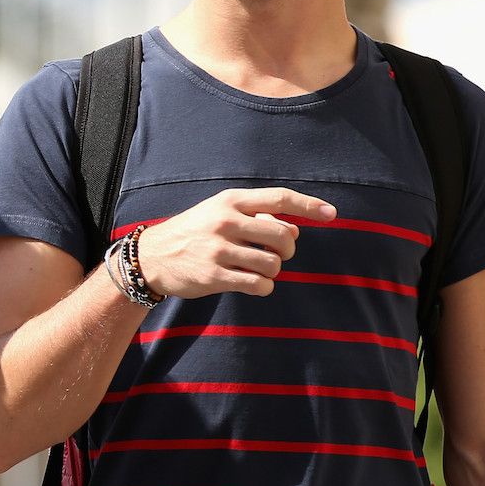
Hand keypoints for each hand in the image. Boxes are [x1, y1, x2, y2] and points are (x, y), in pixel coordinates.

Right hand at [135, 187, 335, 299]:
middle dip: (288, 250)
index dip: (309, 206)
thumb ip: (257, 217)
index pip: (279, 198)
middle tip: (277, 255)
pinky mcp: (215, 276)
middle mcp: (226, 221)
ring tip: (258, 270)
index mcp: (230, 201)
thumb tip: (296, 230)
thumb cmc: (194, 233)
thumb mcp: (220, 214)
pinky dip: (264, 287)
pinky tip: (253, 284)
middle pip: (283, 236)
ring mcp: (220, 249)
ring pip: (273, 264)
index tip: (332, 214)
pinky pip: (258, 285)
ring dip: (273, 271)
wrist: (152, 256)